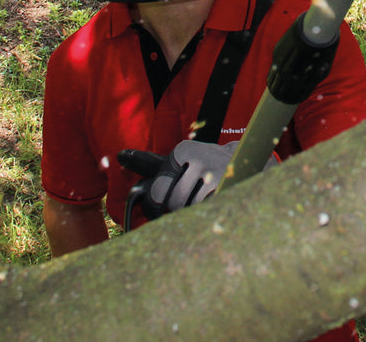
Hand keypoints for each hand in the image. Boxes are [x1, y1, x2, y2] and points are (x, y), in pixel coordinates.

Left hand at [119, 140, 267, 222]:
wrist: (247, 160)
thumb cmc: (202, 165)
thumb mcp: (178, 161)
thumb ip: (149, 163)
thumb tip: (118, 156)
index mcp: (182, 150)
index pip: (157, 192)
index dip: (156, 209)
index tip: (162, 211)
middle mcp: (199, 156)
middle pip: (174, 203)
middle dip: (177, 211)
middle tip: (186, 206)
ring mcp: (218, 171)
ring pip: (191, 209)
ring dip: (194, 213)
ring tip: (203, 202)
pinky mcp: (233, 186)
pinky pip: (208, 211)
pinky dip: (207, 214)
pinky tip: (213, 205)